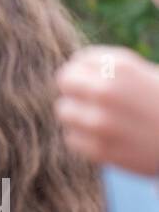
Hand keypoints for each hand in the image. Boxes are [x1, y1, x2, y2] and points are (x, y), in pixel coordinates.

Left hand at [56, 45, 158, 173]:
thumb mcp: (146, 73)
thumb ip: (111, 70)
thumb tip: (73, 67)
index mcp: (121, 67)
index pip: (77, 61)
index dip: (85, 70)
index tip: (96, 79)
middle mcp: (107, 91)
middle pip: (64, 82)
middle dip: (76, 88)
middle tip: (91, 98)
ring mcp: (100, 122)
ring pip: (64, 112)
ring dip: (77, 113)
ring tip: (99, 117)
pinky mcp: (99, 149)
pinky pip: (71, 138)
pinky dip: (83, 137)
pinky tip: (103, 136)